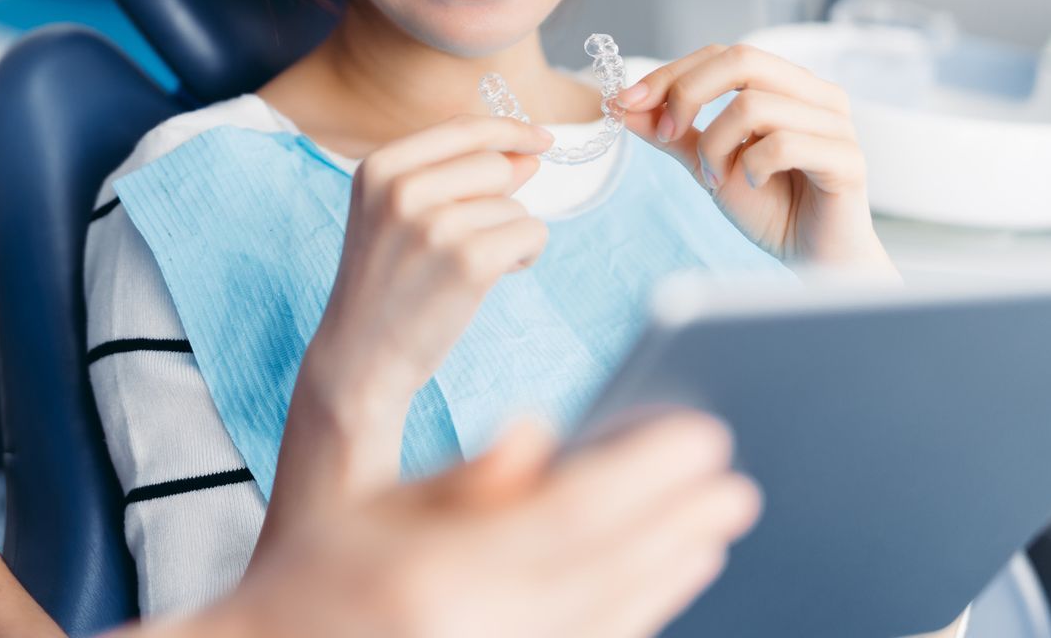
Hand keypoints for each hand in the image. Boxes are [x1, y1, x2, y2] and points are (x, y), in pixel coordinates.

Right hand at [186, 414, 759, 637]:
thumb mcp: (372, 503)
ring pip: (614, 618)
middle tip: (736, 480)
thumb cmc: (314, 571)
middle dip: (681, 522)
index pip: (574, 515)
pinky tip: (662, 579)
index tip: (704, 434)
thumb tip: (543, 433)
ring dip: (671, 570)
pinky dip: (636, 612)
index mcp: (438, 572)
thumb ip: (464, 474)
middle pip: (612, 570)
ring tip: (712, 524)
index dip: (647, 473)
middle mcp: (480, 633)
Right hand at [300, 114, 554, 425]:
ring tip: (465, 268)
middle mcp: (402, 188)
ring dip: (508, 235)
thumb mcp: (397, 215)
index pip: (463, 127)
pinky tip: (492, 277)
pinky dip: (524, 256)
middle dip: (502, 200)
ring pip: (515, 206)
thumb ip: (456, 177)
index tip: (541, 140)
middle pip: (495, 165)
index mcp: (380, 168)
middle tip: (468, 240)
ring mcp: (435, 225)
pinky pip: (532, 234)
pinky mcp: (470, 261)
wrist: (360, 357)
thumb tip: (528, 155)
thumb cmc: (386, 284)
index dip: (510, 130)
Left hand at [617, 44, 894, 271]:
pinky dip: (752, 167)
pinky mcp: (848, 159)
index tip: (626, 101)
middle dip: (688, 93)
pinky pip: (783, 144)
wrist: (814, 258)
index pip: (722, 55)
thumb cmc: (770, 207)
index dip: (671, 73)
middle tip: (666, 135)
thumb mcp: (707, 163)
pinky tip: (753, 185)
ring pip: (754, 105)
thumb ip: (672, 132)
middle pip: (742, 59)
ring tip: (717, 178)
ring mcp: (836, 124)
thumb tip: (621, 104)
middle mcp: (817, 94)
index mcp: (787, 85)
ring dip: (716, 146)